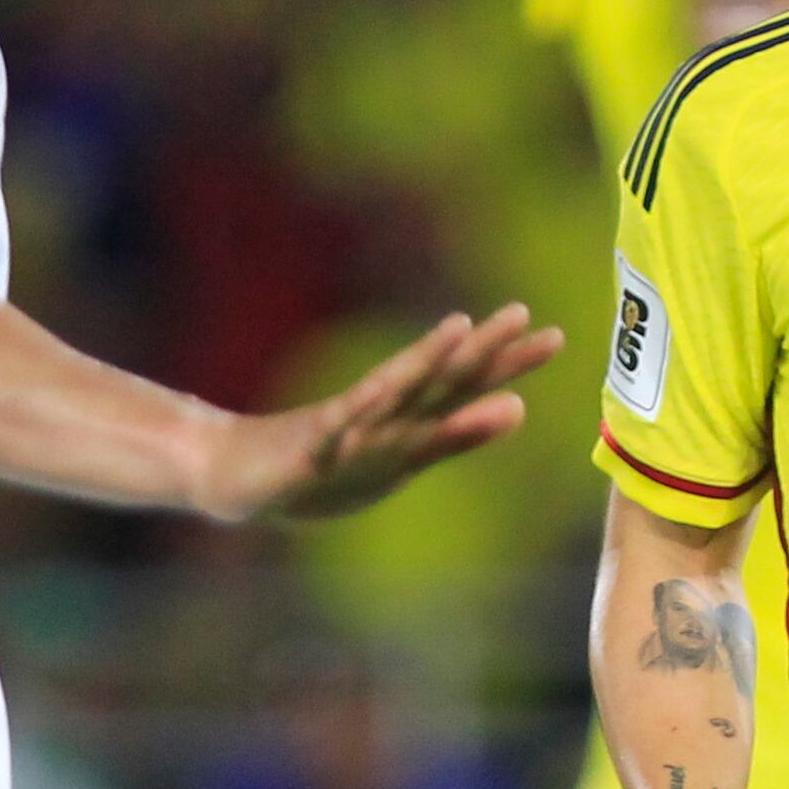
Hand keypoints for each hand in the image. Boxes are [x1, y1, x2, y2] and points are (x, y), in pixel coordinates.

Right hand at [201, 305, 560, 521]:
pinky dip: (363, 408)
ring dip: (427, 361)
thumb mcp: (403, 459)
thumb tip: (520, 407)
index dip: (509, 363)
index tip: (553, 335)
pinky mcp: (312, 445)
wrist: (235, 475)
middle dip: (483, 352)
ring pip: (393, 393)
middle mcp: (385, 415)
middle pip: (440, 381)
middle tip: (523, 314)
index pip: (467, 387)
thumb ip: (457, 434)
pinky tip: (383, 387)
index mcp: (409, 421)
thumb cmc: (326, 467)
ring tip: (460, 329)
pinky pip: (341, 426)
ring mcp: (348, 427)